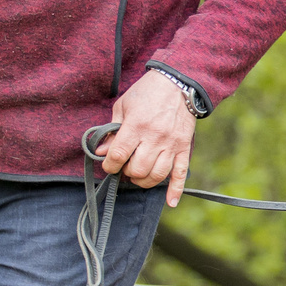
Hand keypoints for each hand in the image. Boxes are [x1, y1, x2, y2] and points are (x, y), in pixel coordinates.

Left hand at [99, 71, 196, 206]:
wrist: (178, 83)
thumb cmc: (147, 92)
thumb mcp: (123, 106)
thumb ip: (112, 130)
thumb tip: (101, 152)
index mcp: (136, 125)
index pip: (119, 154)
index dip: (110, 165)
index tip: (108, 165)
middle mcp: (155, 137)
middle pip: (137, 169)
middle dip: (126, 173)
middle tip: (124, 166)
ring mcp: (171, 144)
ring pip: (156, 175)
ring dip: (143, 181)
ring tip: (138, 175)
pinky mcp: (184, 148)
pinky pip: (180, 174)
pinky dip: (176, 190)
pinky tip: (170, 202)